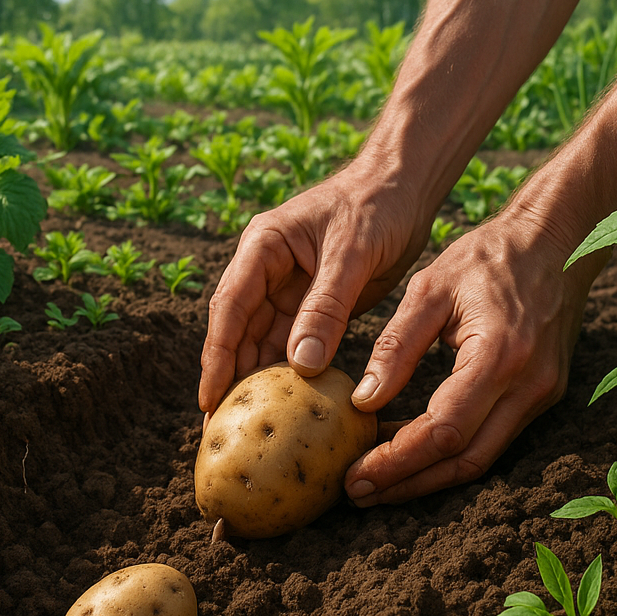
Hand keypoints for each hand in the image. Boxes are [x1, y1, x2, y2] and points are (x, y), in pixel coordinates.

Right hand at [198, 161, 429, 412]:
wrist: (406, 187)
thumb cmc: (376, 204)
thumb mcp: (351, 254)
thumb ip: (326, 307)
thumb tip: (302, 365)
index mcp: (262, 247)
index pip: (229, 308)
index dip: (218, 356)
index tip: (210, 398)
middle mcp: (266, 269)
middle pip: (239, 331)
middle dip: (230, 378)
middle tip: (221, 428)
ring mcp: (288, 288)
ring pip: (264, 341)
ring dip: (257, 380)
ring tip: (246, 426)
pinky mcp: (314, 304)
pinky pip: (295, 344)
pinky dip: (290, 373)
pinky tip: (285, 405)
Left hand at [342, 202, 607, 505]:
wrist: (555, 241)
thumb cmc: (487, 256)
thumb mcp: (429, 289)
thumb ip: (396, 346)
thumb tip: (364, 402)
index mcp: (500, 356)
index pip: (444, 430)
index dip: (397, 460)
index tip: (356, 475)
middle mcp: (529, 385)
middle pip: (466, 459)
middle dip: (409, 482)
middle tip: (359, 492)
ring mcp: (542, 395)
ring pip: (482, 458)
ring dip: (429, 475)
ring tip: (377, 480)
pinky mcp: (543, 395)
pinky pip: (494, 438)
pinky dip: (451, 451)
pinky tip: (410, 447)